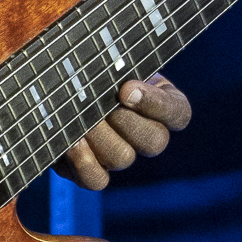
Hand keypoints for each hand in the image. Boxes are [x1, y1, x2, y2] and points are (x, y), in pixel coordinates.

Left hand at [56, 74, 191, 190]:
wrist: (63, 87)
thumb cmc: (95, 66)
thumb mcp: (112, 61)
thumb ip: (120, 66)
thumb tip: (119, 81)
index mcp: (162, 104)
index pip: (178, 113)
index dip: (155, 104)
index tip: (126, 89)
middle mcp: (147, 135)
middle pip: (154, 142)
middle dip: (125, 121)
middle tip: (103, 105)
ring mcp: (121, 155)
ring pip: (123, 158)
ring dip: (100, 136)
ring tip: (81, 118)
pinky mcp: (93, 171)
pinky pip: (96, 180)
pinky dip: (83, 162)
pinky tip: (72, 141)